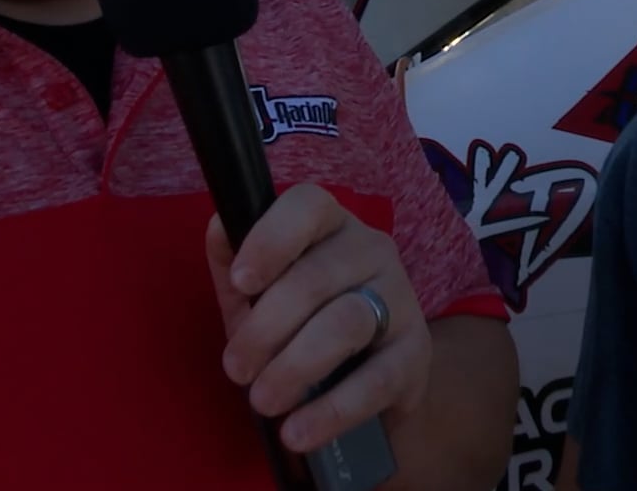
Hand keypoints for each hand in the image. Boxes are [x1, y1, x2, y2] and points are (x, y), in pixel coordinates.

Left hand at [206, 183, 431, 452]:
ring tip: (262, 400)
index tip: (240, 281)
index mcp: (330, 224)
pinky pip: (377, 380)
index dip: (271, 239)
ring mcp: (401, 299)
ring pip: (346, 324)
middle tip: (235, 369)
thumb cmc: (301, 319)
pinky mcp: (416, 354)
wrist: (366, 371)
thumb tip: (220, 228)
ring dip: (295, 366)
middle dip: (266, 327)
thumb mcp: (260, 289)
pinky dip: (332, 410)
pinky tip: (299, 431)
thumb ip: (234, 260)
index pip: (308, 206)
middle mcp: (372, 250)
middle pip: (317, 277)